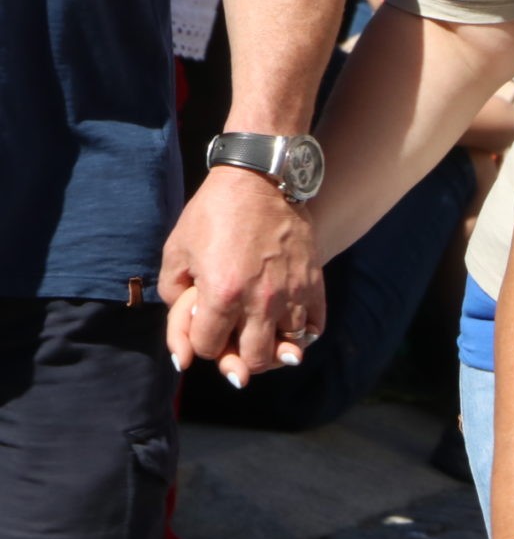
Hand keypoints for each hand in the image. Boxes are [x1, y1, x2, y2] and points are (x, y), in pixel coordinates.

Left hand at [160, 166, 323, 385]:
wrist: (260, 178)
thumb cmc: (213, 213)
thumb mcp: (176, 253)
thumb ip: (174, 301)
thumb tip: (184, 347)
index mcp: (221, 293)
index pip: (208, 348)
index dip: (197, 342)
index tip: (200, 323)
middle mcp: (261, 300)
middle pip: (251, 360)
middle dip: (234, 358)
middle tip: (230, 343)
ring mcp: (292, 292)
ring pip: (286, 350)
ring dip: (269, 351)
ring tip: (259, 340)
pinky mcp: (314, 282)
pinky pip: (314, 327)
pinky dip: (301, 337)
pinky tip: (287, 330)